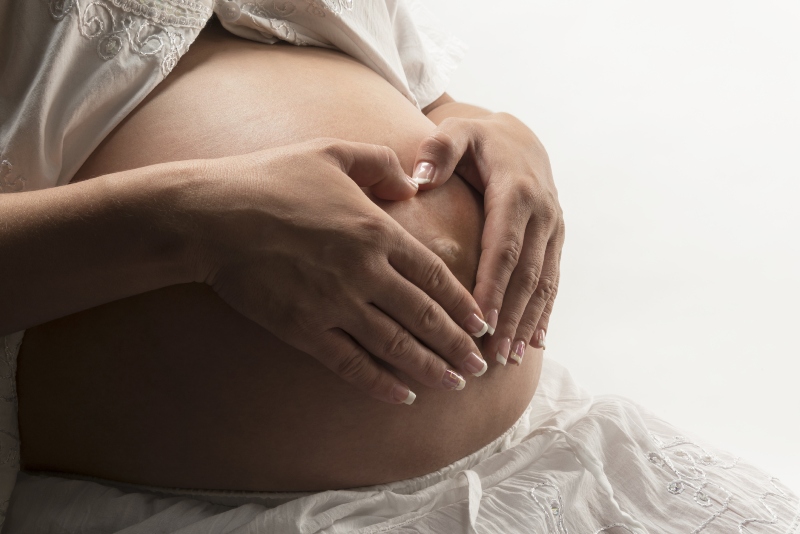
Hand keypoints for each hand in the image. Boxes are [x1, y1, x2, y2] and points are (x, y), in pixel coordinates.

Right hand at [187, 139, 490, 403]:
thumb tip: (412, 185)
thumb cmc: (270, 178)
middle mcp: (364, 272)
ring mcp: (334, 304)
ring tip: (455, 384)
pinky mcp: (304, 329)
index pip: (435, 275)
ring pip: (395, 346)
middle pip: (424, 317)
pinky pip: (351, 364)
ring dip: (430, 368)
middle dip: (457, 345)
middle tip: (481, 367)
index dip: (462, 303)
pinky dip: (380, 383)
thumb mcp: (332, 152)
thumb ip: (380, 163)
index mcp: (376, 231)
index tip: (482, 323)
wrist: (210, 216)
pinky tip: (403, 396)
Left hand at [413, 111, 563, 365]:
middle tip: (491, 354)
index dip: (494, 286)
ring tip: (510, 358)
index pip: (504, 248)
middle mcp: (542, 213)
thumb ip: (438, 151)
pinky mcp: (556, 239)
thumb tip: (420, 180)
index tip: (480, 321)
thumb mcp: (456, 131)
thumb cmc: (477, 139)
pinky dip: (544, 313)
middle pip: (526, 274)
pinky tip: (534, 343)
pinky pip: (553, 280)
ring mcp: (553, 228)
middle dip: (510, 316)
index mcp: (516, 191)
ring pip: (543, 283)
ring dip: (528, 322)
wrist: (519, 136)